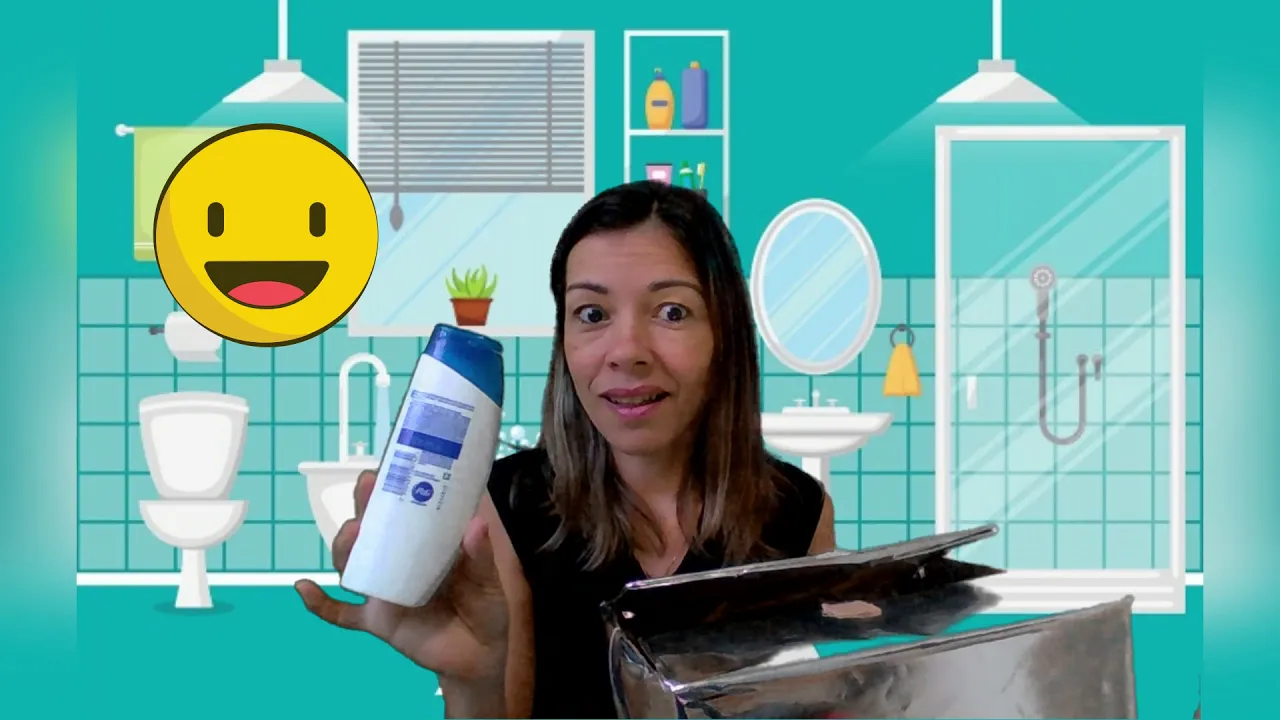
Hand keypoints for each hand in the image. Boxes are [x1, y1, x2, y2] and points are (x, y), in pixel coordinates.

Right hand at [295, 471, 509, 686]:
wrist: (479, 657)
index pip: (403, 511)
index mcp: (425, 545)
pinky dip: (320, 603)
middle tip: (368, 487)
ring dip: (345, 546)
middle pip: (371, 531)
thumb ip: (480, 557)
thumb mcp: (488, 580)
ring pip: (352, 565)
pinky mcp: (377, 621)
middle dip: (365, 507)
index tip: (387, 467)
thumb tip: (476, 525)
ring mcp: (383, 591)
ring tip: (353, 533)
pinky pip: (341, 613)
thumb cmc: (484, 608)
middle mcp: (398, 562)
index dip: (391, 489)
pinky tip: (303, 588)